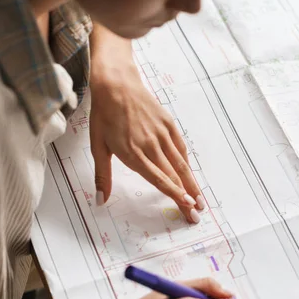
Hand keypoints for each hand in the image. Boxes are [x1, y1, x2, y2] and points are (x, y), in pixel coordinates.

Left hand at [89, 28, 205, 223]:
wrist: (116, 83)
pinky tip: (189, 173)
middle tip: (197, 214)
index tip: (186, 206)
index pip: (159, 178)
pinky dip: (186, 162)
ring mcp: (162, 134)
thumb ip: (102, 176)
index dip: (174, 194)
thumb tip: (100, 201)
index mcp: (133, 153)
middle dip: (187, 197)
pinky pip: (180, 147)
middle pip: (173, 176)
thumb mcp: (98, 146)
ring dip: (192, 183)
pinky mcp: (168, 124)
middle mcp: (151, 145)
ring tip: (200, 199)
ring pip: (181, 163)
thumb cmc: (104, 115)